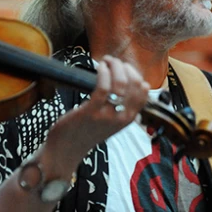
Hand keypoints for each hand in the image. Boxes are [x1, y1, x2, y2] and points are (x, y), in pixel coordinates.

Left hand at [40, 55, 149, 178]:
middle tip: (114, 62)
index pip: (144, 93)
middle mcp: (122, 117)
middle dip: (125, 67)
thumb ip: (120, 107)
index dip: (136, 75)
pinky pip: (103, 87)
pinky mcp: (92, 112)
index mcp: (128, 118)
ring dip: (115, 66)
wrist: (67, 149)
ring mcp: (107, 115)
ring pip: (121, 83)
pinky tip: (100, 67)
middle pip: (135, 84)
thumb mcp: (110, 122)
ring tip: (107, 61)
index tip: (125, 68)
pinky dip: (103, 73)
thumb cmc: (86, 131)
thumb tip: (127, 84)